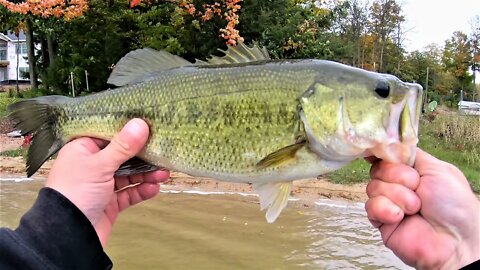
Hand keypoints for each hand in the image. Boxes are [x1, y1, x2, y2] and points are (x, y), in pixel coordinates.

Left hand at [45, 119, 169, 246]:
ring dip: (146, 174)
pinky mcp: (109, 203)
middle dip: (143, 156)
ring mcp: (101, 185)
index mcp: (82, 150)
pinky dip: (141, 190)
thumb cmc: (76, 193)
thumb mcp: (100, 165)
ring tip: (163, 174)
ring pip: (129, 175)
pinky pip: (129, 193)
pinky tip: (154, 188)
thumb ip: (123, 146)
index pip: (108, 135)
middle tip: (162, 152)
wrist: (67, 236)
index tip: (149, 125)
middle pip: (122, 155)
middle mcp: (91, 165)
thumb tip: (141, 123)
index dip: (128, 130)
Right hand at [365, 148, 479, 268]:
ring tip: (415, 208)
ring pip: (373, 187)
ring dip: (397, 196)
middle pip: (378, 169)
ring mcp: (388, 203)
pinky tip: (400, 217)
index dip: (383, 154)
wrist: (455, 241)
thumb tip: (389, 144)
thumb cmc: (455, 206)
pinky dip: (386, 209)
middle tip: (416, 188)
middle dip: (398, 177)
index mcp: (412, 171)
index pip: (387, 156)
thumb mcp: (438, 169)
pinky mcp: (381, 221)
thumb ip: (411, 155)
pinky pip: (371, 206)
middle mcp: (398, 186)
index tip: (381, 152)